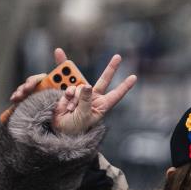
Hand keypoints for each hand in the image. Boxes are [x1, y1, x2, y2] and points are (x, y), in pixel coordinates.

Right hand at [7, 48, 137, 134]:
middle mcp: (90, 98)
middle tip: (118, 56)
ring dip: (70, 90)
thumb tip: (86, 84)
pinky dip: (59, 87)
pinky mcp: (64, 91)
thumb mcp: (82, 118)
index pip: (114, 95)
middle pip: (102, 80)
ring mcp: (78, 94)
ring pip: (78, 82)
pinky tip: (59, 102)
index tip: (134, 77)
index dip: (124, 87)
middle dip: (110, 68)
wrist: (56, 132)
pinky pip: (62, 82)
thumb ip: (84, 101)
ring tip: (65, 106)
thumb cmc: (73, 130)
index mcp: (99, 106)